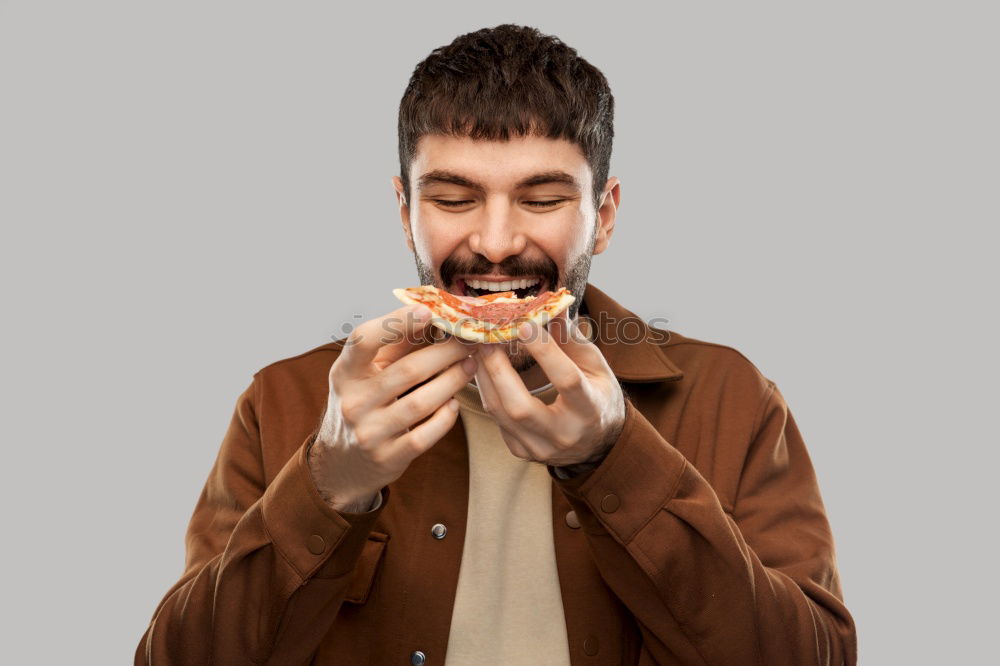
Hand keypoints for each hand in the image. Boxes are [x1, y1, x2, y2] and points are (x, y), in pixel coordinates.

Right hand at [309, 304, 477, 510]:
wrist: (343, 462)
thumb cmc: (362, 403)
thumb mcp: (366, 373)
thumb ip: (395, 345)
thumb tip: (432, 313)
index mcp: (345, 372)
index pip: (363, 340)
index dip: (396, 322)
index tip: (428, 311)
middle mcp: (353, 401)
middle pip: (408, 371)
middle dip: (446, 353)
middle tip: (470, 341)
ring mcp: (369, 432)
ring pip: (422, 402)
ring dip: (453, 381)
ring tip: (470, 366)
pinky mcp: (388, 457)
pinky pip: (426, 434)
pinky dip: (446, 416)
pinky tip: (454, 403)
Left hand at [474, 312, 625, 467]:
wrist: (599, 444)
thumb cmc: (598, 396)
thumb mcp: (595, 366)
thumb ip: (570, 339)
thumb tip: (551, 305)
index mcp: (590, 410)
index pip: (566, 380)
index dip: (544, 351)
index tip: (524, 322)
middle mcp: (564, 435)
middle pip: (520, 407)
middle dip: (498, 369)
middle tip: (487, 339)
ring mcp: (540, 448)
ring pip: (500, 414)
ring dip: (485, 377)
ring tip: (479, 349)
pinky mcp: (522, 451)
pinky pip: (497, 421)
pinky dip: (489, 392)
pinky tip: (484, 370)